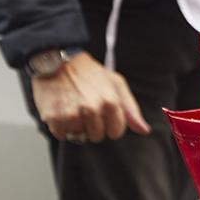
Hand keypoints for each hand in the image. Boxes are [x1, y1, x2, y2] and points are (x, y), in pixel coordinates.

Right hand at [32, 51, 149, 143]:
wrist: (58, 62)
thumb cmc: (89, 73)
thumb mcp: (116, 84)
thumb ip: (131, 109)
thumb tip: (144, 130)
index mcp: (111, 102)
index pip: (116, 132)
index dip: (109, 125)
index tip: (103, 115)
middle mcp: (93, 109)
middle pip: (97, 136)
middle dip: (92, 126)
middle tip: (85, 108)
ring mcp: (73, 114)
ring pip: (79, 136)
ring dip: (76, 126)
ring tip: (73, 107)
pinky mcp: (55, 117)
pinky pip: (62, 135)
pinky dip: (60, 126)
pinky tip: (61, 110)